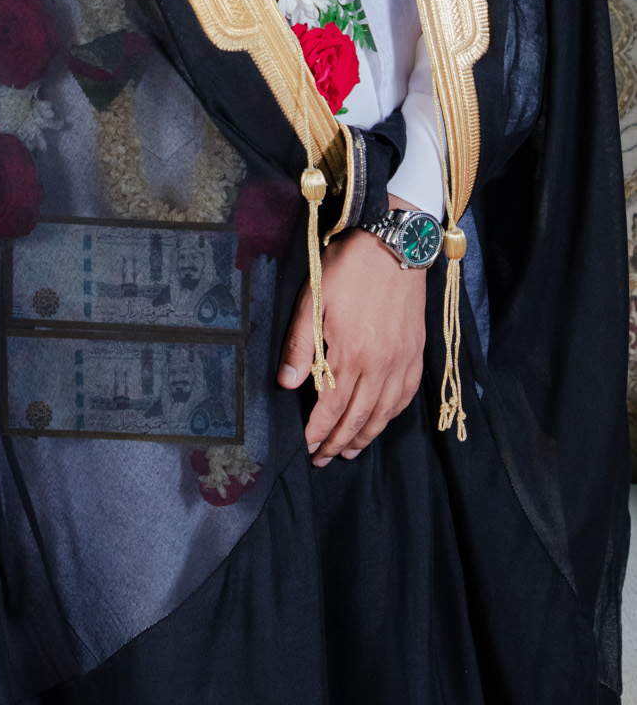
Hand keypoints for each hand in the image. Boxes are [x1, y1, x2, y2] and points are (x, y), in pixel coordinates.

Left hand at [277, 199, 425, 464]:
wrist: (395, 245)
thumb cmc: (349, 268)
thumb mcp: (313, 299)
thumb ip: (300, 345)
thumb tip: (287, 383)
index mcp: (350, 353)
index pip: (332, 406)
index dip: (318, 430)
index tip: (306, 446)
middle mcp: (380, 365)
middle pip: (358, 417)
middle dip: (338, 442)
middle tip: (323, 458)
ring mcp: (402, 362)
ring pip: (384, 413)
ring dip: (366, 436)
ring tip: (350, 451)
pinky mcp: (417, 354)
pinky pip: (405, 397)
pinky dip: (392, 416)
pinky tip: (381, 421)